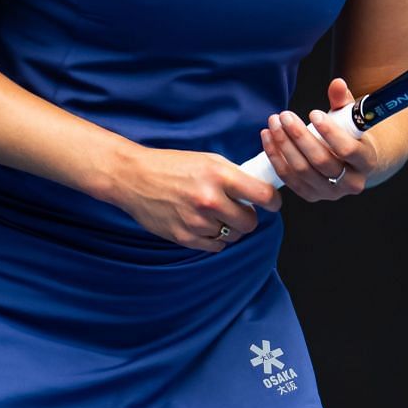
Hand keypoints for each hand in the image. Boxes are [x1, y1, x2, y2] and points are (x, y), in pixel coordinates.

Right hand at [107, 145, 279, 252]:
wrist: (134, 177)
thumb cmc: (172, 165)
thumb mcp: (208, 160)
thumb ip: (234, 176)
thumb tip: (259, 191)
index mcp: (219, 175)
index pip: (263, 195)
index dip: (273, 201)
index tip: (272, 203)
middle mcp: (210, 200)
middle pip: (249, 223)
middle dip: (248, 217)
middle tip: (240, 209)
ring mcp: (196, 221)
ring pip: (232, 236)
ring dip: (229, 228)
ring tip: (215, 214)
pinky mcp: (184, 237)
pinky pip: (214, 246)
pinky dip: (214, 238)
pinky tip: (204, 224)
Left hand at [260, 78, 376, 202]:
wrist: (351, 162)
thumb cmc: (351, 134)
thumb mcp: (351, 116)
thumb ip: (343, 100)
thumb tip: (337, 83)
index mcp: (366, 162)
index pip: (349, 150)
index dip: (330, 132)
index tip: (313, 113)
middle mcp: (351, 183)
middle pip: (321, 161)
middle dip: (299, 136)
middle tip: (285, 115)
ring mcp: (330, 193)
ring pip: (302, 170)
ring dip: (284, 145)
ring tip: (274, 123)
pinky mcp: (311, 195)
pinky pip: (289, 179)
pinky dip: (276, 158)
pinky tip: (268, 138)